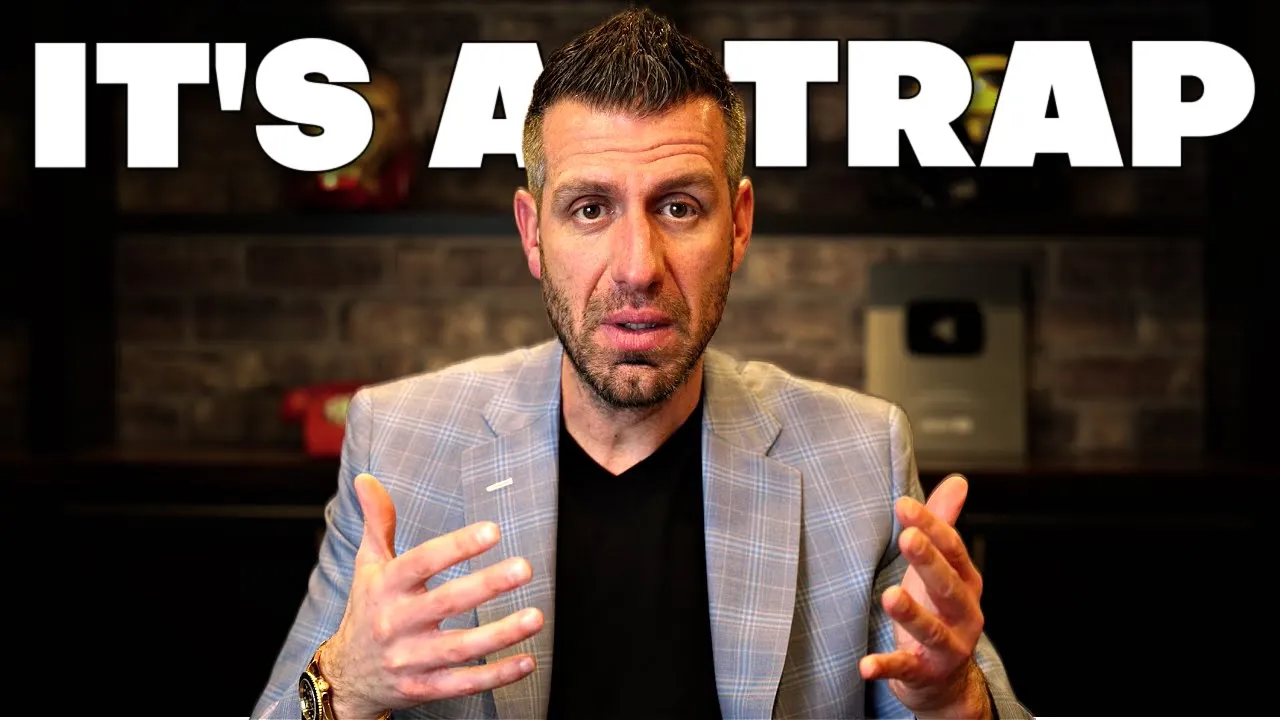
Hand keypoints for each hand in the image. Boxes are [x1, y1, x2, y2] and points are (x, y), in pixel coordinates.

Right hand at [321, 473, 544, 718]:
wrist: (347, 675)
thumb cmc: (368, 610)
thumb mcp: (368, 566)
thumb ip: (377, 522)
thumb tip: (366, 478)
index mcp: (385, 588)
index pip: (421, 563)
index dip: (456, 547)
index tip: (492, 531)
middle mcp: (396, 624)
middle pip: (445, 603)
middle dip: (486, 585)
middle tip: (524, 568)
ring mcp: (410, 659)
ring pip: (459, 647)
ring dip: (500, 634)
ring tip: (535, 616)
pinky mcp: (424, 688)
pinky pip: (463, 683)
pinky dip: (496, 676)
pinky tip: (526, 661)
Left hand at [860, 474, 989, 716]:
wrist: (945, 679)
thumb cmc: (938, 611)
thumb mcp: (941, 567)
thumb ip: (945, 524)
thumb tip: (958, 481)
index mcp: (966, 583)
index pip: (953, 550)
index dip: (931, 526)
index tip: (903, 505)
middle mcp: (964, 615)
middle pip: (949, 586)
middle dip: (929, 562)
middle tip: (907, 537)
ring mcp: (948, 647)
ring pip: (932, 629)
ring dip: (911, 614)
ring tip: (889, 596)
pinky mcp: (925, 673)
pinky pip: (905, 668)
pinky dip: (886, 666)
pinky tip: (865, 664)